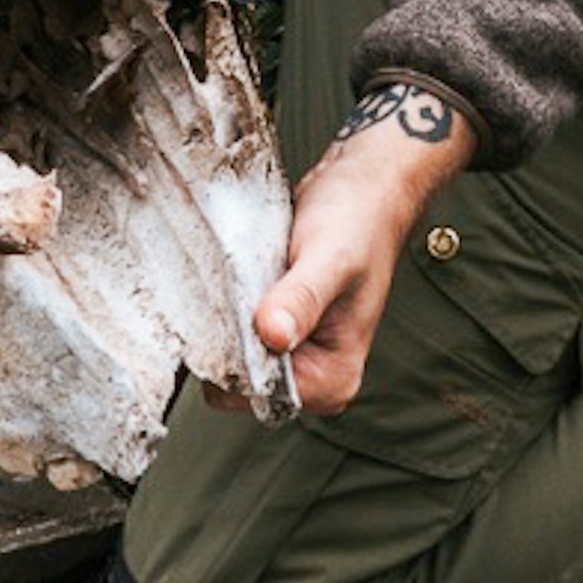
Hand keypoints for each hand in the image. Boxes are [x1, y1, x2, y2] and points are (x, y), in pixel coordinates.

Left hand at [253, 81, 477, 415]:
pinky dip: (222, 306)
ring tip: (244, 276)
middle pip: (235, 380)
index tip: (233, 309)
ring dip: (221, 318)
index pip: (256, 394)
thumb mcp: (330, 258)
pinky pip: (228, 332)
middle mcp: (311, 376)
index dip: (234, 355)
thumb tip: (271, 335)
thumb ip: (301, 299)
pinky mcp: (271, 330)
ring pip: (227, 355)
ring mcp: (290, 354)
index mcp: (333, 378)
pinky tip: (238, 277)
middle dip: (225, 336)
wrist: (361, 187)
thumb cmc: (358, 221)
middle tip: (240, 284)